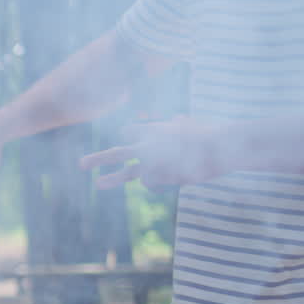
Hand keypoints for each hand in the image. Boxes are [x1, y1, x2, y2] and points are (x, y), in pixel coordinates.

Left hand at [80, 116, 227, 189]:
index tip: (124, 141)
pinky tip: (178, 177)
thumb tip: (177, 118)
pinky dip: (163, 184)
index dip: (128, 137)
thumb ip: (178, 123)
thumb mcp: (192, 124)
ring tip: (97, 184)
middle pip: (118, 152)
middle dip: (98, 158)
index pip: (129, 132)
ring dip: (112, 179)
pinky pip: (154, 184)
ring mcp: (152, 162)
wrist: (222, 144)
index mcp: (155, 129)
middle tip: (80, 165)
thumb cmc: (212, 133)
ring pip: (128, 172)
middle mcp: (148, 144)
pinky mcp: (159, 176)